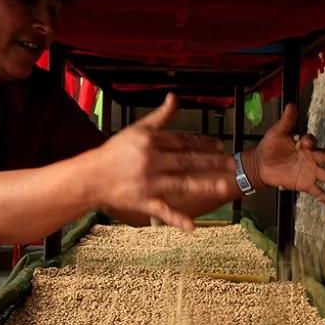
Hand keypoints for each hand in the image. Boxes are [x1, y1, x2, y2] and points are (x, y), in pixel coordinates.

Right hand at [89, 94, 235, 229]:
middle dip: (212, 162)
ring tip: (225, 187)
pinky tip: (192, 227)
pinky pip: (163, 212)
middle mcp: (152, 161)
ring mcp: (149, 183)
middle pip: (187, 161)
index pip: (183, 141)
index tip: (220, 145)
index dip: (203, 143)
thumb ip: (160, 116)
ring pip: (182, 183)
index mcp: (151, 142)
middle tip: (232, 164)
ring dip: (204, 185)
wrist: (92, 177)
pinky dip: (176, 219)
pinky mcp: (144, 202)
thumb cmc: (115, 152)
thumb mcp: (137, 130)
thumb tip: (175, 97)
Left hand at [255, 104, 324, 211]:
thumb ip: (286, 122)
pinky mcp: (306, 185)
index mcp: (305, 144)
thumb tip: (291, 105)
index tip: (305, 142)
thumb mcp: (276, 133)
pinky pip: (319, 193)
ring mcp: (310, 173)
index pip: (312, 142)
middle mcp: (312, 158)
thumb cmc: (269, 147)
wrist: (260, 165)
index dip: (309, 141)